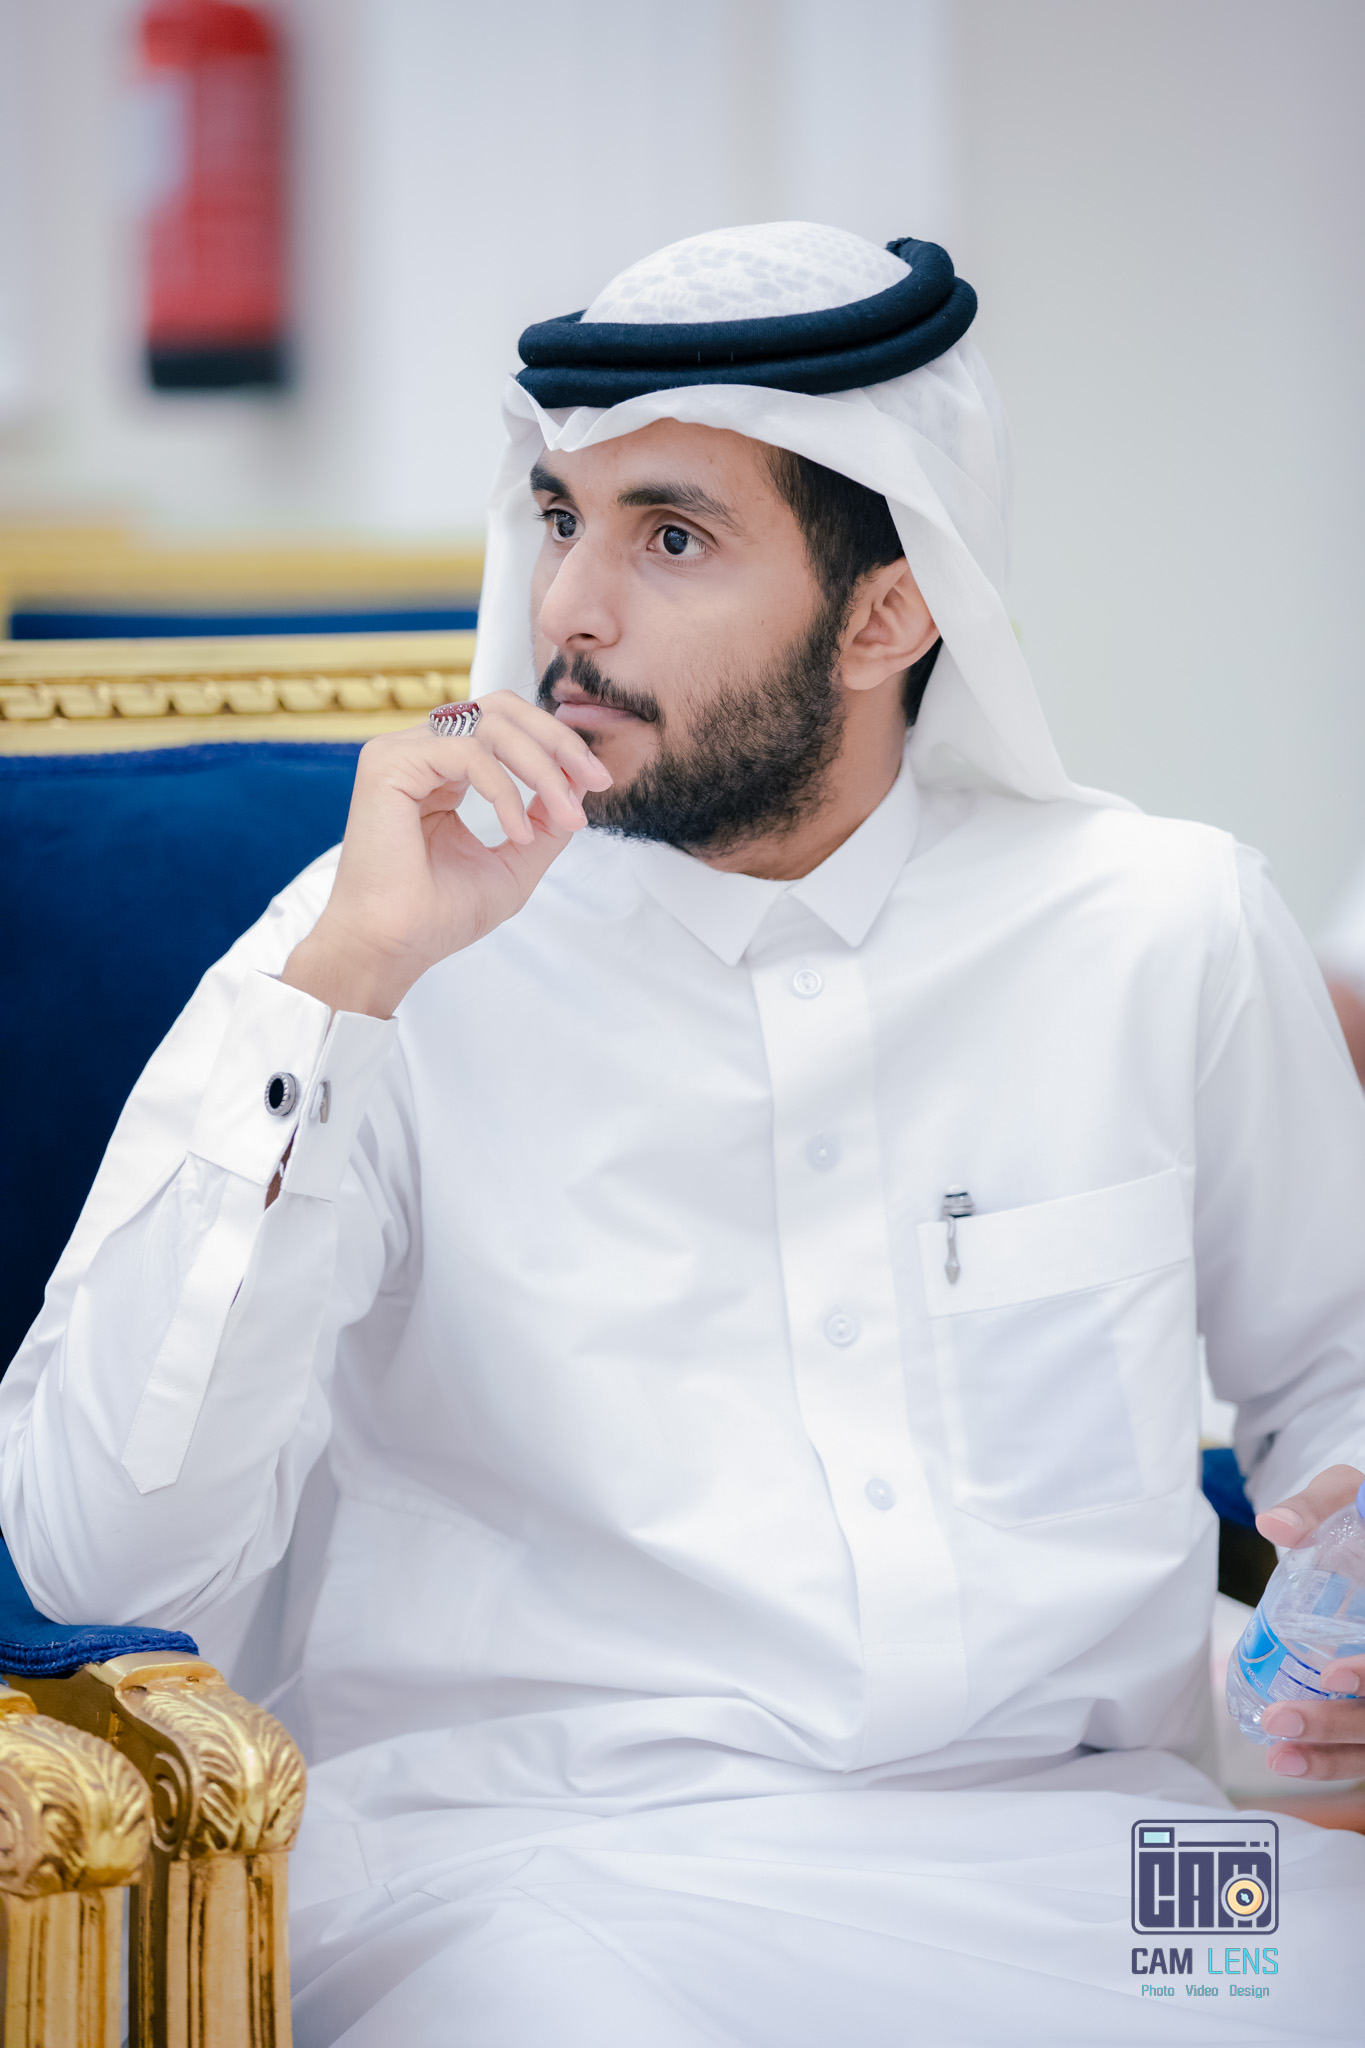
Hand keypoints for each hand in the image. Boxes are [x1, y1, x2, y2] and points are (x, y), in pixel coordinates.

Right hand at [282, 692, 612, 1016]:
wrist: (393, 947)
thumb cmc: (438, 915)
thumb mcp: (515, 861)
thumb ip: (545, 820)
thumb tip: (579, 783)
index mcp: (443, 770)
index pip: (506, 726)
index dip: (557, 744)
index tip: (598, 783)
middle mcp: (420, 752)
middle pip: (501, 707)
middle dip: (558, 739)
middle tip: (595, 780)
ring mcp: (400, 752)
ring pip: (490, 725)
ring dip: (542, 769)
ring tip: (564, 817)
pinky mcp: (388, 764)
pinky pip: (467, 752)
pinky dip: (505, 791)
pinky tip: (517, 833)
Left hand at [1254, 1464, 1364, 1779]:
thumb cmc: (1364, 1514)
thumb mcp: (1350, 1493)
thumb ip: (1318, 1506)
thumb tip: (1275, 1525)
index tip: (1334, 1675)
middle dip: (1344, 1722)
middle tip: (1282, 1720)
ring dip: (1338, 1754)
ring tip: (1281, 1756)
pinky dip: (1338, 1759)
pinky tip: (1294, 1762)